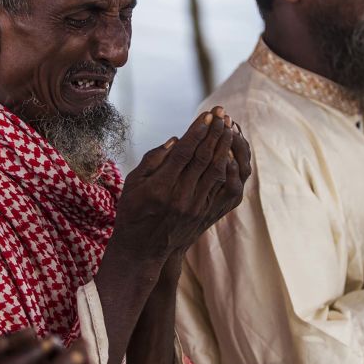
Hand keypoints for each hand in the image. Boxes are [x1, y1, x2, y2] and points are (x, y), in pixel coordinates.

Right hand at [112, 106, 250, 262]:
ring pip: (216, 171)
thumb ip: (153, 160)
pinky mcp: (204, 214)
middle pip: (204, 158)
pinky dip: (227, 167)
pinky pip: (221, 186)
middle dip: (215, 132)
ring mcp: (195, 207)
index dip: (197, 131)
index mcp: (160, 187)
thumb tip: (176, 140)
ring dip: (225, 147)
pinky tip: (230, 152)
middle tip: (222, 113)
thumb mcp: (133, 183)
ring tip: (230, 127)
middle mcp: (181, 196)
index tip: (207, 114)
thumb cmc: (132, 212)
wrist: (142, 250)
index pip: (185, 152)